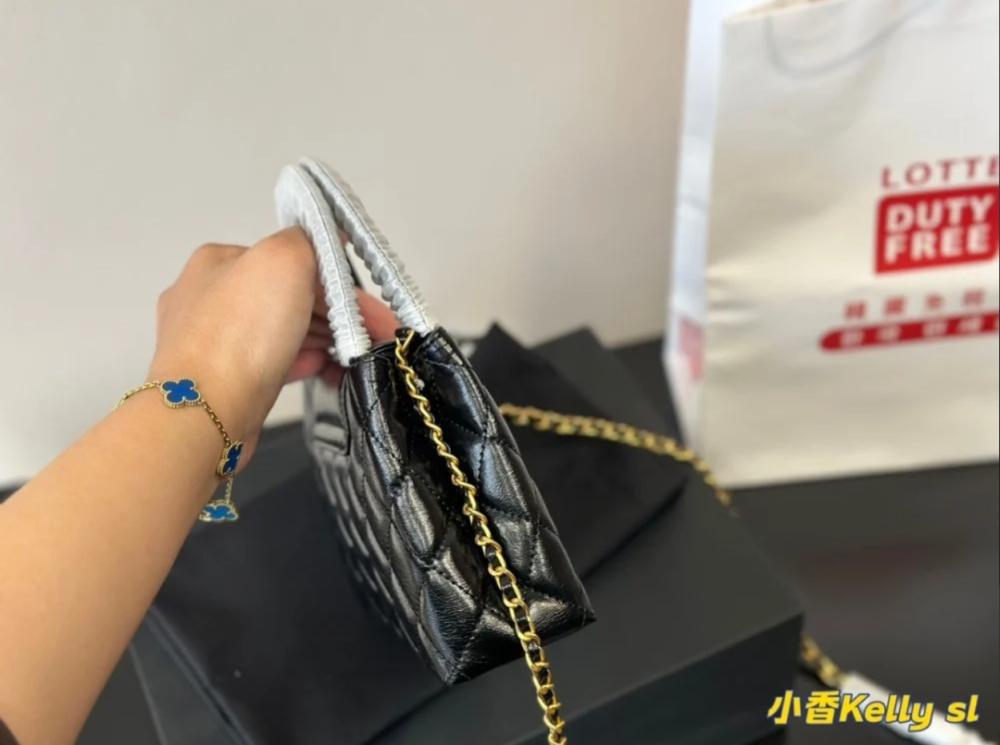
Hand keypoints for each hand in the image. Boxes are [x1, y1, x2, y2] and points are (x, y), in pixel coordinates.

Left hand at [148, 227, 397, 456]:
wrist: (205, 415)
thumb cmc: (241, 332)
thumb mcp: (283, 260)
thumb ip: (309, 241)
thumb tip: (327, 240)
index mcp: (218, 261)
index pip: (290, 262)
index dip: (336, 281)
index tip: (370, 305)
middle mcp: (208, 298)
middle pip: (289, 298)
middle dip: (338, 315)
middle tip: (378, 335)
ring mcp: (211, 343)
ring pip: (282, 333)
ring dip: (325, 340)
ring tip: (360, 356)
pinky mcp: (221, 381)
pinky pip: (271, 364)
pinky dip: (301, 363)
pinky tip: (325, 370)